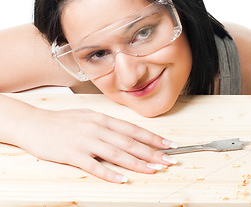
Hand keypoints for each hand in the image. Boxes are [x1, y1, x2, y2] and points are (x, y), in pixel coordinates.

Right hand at [11, 108, 177, 182]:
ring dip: (137, 164)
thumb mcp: (88, 117)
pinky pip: (94, 166)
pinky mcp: (72, 154)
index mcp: (103, 119)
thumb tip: (128, 133)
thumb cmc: (63, 121)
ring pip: (117, 154)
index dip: (153, 138)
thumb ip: (108, 125)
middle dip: (152, 153)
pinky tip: (122, 180)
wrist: (34, 123)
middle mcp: (97, 128)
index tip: (169, 145)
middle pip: (130, 142)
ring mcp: (85, 141)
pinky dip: (109, 174)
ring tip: (153, 170)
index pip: (134, 129)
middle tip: (169, 161)